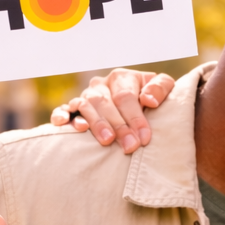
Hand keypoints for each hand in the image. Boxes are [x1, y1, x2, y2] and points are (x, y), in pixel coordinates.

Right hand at [51, 69, 174, 151]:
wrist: (140, 111)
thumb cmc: (152, 102)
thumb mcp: (162, 90)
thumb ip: (161, 88)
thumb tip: (149, 100)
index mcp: (121, 78)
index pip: (125, 96)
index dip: (135, 117)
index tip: (144, 138)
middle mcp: (101, 86)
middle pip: (105, 102)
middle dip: (118, 126)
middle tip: (129, 146)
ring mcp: (85, 97)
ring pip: (85, 106)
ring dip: (95, 123)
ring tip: (106, 140)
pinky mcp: (72, 109)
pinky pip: (63, 109)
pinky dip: (62, 115)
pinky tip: (64, 124)